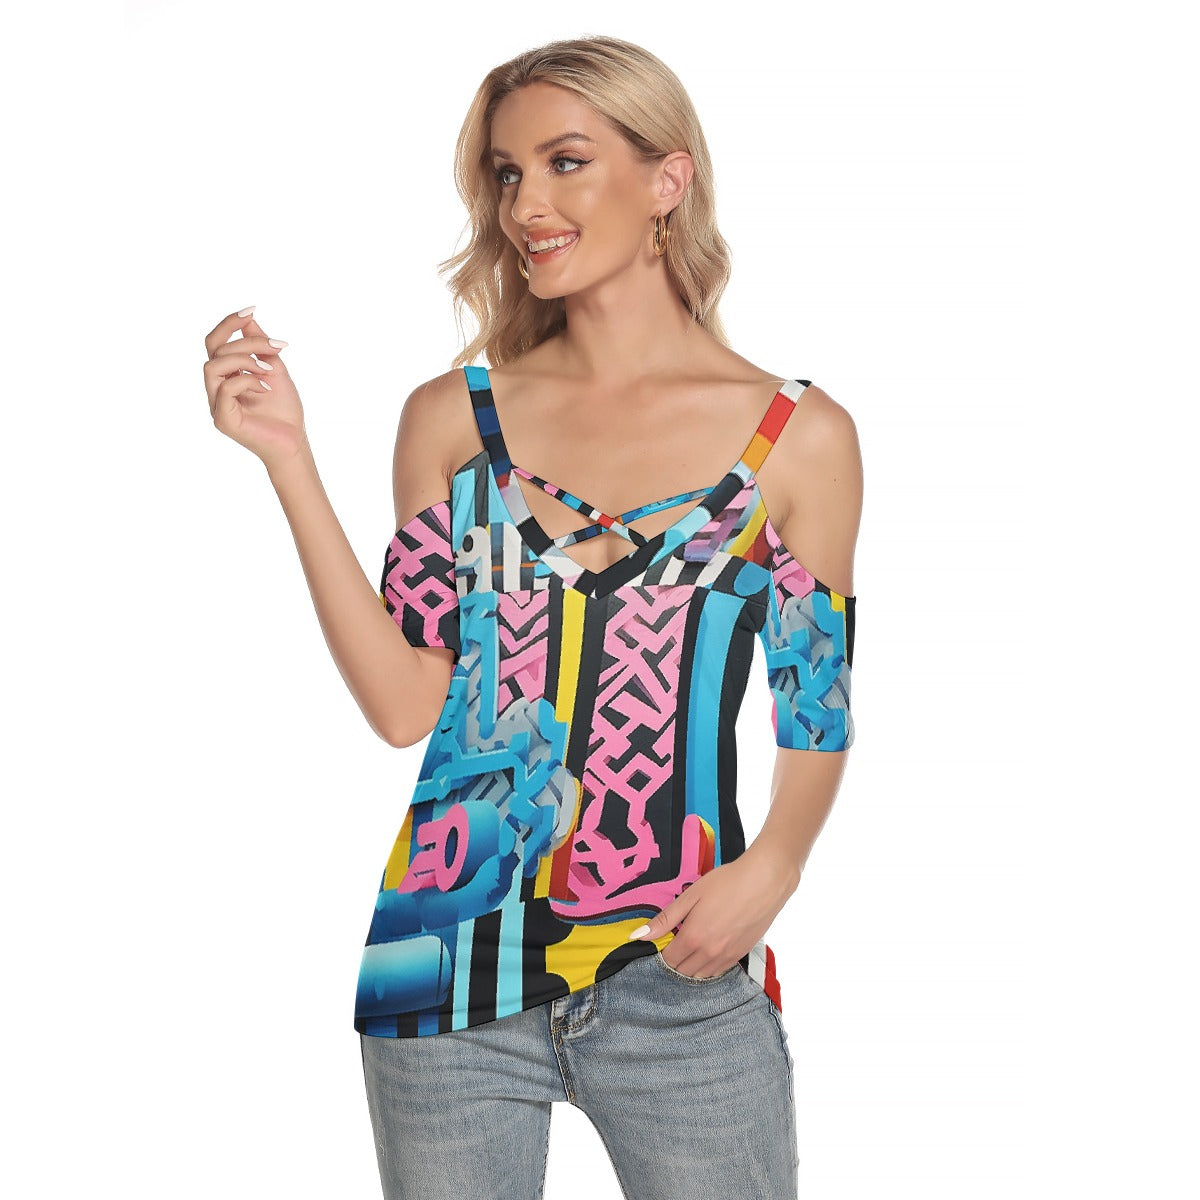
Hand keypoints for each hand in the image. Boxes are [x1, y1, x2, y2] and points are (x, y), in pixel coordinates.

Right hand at [204, 306, 307, 472]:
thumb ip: (259, 346)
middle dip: (246, 342)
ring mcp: (216, 404)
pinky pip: (226, 388)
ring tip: (269, 370)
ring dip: (245, 360)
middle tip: (276, 347)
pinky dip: (248, 381)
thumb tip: (249, 318)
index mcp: (226, 375)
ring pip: (214, 365)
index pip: (215, 342)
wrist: (294, 442)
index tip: (251, 309)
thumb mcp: (274, 368)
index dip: (229, 323)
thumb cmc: (284, 410)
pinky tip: (267, 388)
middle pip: (215, 349)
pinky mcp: (222, 419)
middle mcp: (216, 388)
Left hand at [633, 846, 797, 977]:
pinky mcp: (740, 955)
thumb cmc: (727, 882)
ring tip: (692, 946)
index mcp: (693, 937)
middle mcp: (709, 953)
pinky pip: (718, 972)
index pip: (668, 960)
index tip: (663, 941)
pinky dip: (708, 966)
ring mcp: (726, 957)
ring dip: (691, 966)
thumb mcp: (691, 895)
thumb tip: (638, 935)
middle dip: (675, 960)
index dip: (662, 952)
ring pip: (700, 975)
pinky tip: (708, 950)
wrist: (765, 881)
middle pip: (683, 971)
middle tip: (676, 942)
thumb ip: (665, 919)